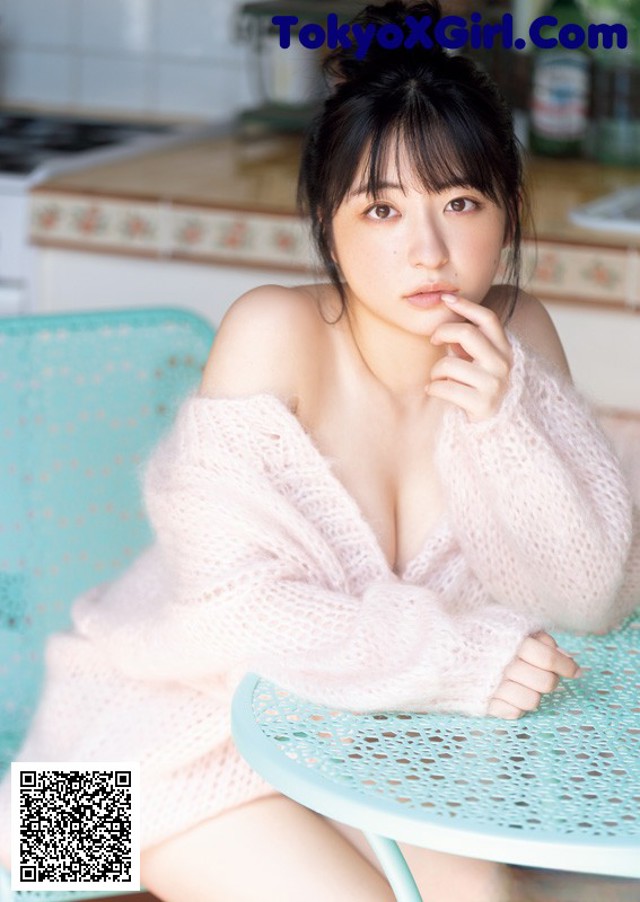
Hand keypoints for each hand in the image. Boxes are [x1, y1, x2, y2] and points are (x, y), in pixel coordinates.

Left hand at [426, 293, 512, 422]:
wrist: (494, 428)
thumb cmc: (479, 388)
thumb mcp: (479, 362)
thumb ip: (468, 344)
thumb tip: (447, 324)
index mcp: (504, 350)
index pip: (488, 319)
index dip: (467, 306)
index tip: (446, 300)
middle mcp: (503, 364)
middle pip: (467, 333)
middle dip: (443, 332)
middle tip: (433, 339)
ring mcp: (493, 384)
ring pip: (449, 364)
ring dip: (436, 371)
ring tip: (437, 379)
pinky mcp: (481, 404)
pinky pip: (444, 388)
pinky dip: (433, 388)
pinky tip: (435, 391)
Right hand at [488, 631, 581, 719]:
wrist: (441, 647)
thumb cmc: (481, 633)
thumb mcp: (509, 624)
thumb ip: (538, 637)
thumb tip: (567, 657)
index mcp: (511, 641)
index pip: (549, 658)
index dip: (566, 666)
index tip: (575, 670)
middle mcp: (504, 665)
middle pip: (545, 683)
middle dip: (551, 680)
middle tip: (545, 675)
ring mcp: (493, 686)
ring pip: (532, 701)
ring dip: (534, 694)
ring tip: (525, 684)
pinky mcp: (483, 703)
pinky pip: (513, 713)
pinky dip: (517, 706)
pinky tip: (510, 693)